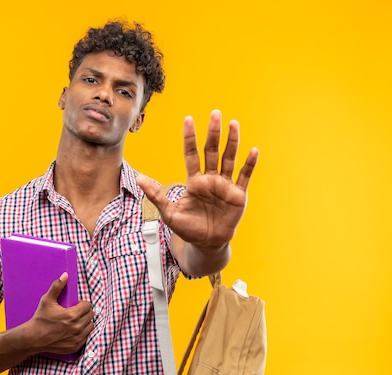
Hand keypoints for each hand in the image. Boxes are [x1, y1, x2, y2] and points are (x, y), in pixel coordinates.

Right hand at [27, 273, 93, 353]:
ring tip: (75, 321)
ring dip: (85, 322)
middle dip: (84, 312)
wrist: (33, 338)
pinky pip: (86, 337)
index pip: (88, 306)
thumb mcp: (47, 300)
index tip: (76, 305)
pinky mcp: (75, 346)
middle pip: (90, 315)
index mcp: (72, 315)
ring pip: (90, 326)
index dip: (82, 304)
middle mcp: (77, 327)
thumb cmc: (40, 318)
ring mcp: (77, 338)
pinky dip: (82, 333)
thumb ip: (57, 286)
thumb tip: (65, 275)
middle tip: (75, 312)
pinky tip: (73, 330)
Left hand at [137, 110, 258, 247]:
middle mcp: (210, 179)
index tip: (188, 119)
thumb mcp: (169, 212)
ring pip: (229, 159)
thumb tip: (139, 178)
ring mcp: (225, 185)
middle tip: (214, 113)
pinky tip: (253, 151)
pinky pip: (244, 176)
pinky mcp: (238, 195)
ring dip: (232, 142)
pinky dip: (249, 164)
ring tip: (233, 124)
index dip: (190, 137)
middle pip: (212, 151)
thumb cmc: (188, 228)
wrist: (207, 244)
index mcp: (194, 181)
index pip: (191, 154)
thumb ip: (156, 194)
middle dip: (213, 133)